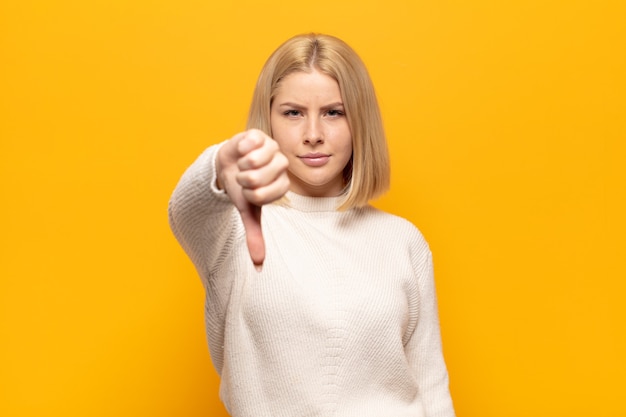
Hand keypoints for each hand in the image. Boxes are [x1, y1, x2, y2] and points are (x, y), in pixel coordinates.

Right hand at [216, 129, 289, 268]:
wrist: (226, 166)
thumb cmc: (241, 189)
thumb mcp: (247, 212)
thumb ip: (255, 236)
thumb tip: (259, 266)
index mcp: (282, 184)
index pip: (268, 193)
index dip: (253, 194)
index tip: (249, 193)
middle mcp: (281, 164)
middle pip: (262, 176)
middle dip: (245, 179)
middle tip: (244, 177)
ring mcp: (271, 147)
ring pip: (256, 159)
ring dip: (241, 164)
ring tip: (242, 164)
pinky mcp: (259, 134)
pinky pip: (249, 143)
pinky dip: (239, 149)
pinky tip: (241, 150)